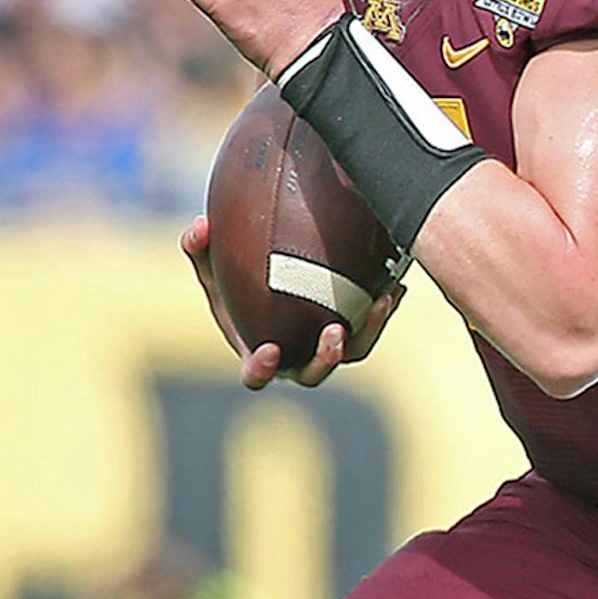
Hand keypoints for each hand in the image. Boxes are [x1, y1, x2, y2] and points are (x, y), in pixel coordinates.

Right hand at [182, 214, 402, 389]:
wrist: (272, 288)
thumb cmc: (236, 284)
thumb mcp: (214, 268)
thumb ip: (201, 250)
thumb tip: (198, 224)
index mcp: (257, 354)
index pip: (256, 374)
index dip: (261, 368)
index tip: (269, 350)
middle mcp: (295, 360)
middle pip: (313, 374)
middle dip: (326, 358)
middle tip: (334, 332)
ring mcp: (327, 351)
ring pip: (354, 352)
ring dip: (369, 331)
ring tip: (381, 301)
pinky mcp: (354, 336)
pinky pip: (372, 327)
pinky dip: (384, 310)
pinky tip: (397, 285)